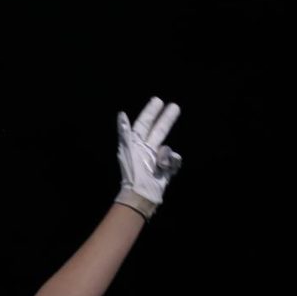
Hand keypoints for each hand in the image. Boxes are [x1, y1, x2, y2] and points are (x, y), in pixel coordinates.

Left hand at [115, 97, 181, 218]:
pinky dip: (172, 163)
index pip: (144, 124)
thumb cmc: (133, 172)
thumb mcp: (128, 149)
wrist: (141, 194)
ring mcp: (156, 160)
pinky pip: (174, 160)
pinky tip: (165, 170)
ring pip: (167, 148)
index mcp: (136, 144)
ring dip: (166, 155)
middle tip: (175, 106)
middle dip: (166, 119)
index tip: (158, 100)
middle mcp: (146, 150)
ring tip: (159, 165)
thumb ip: (125, 132)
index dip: (150, 112)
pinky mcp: (165, 170)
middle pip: (158, 130)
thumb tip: (121, 114)